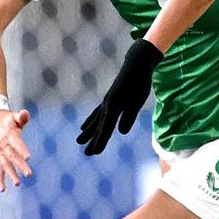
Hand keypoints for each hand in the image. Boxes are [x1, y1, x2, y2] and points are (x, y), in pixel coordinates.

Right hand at [0, 108, 32, 191]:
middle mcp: (2, 145)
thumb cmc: (7, 119)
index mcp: (8, 135)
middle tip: (29, 174)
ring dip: (11, 175)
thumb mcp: (14, 115)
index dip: (22, 150)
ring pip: (5, 165)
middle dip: (20, 165)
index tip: (28, 157)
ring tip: (18, 184)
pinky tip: (3, 189)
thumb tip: (25, 113)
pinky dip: (0, 179)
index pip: (16, 143)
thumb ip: (21, 116)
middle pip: (12, 157)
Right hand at [77, 39, 164, 154]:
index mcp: (113, 107)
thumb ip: (129, 116)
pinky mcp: (109, 99)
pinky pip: (97, 112)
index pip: (106, 128)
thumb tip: (122, 132)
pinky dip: (91, 120)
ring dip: (88, 131)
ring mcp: (106, 101)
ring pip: (95, 119)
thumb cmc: (139, 83)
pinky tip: (85, 125)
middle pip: (98, 126)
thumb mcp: (137, 102)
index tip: (94, 152)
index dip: (100, 141)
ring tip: (79, 139)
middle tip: (87, 153)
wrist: (136, 65)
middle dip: (93, 140)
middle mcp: (107, 105)